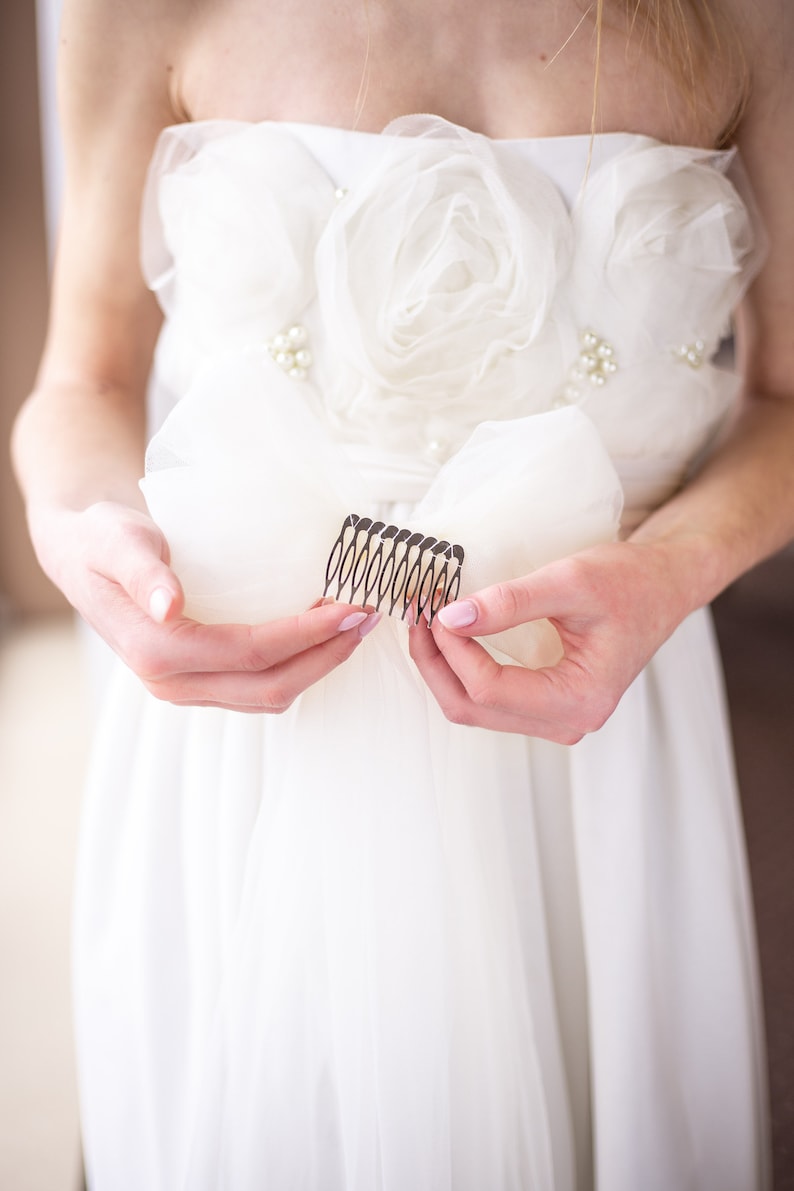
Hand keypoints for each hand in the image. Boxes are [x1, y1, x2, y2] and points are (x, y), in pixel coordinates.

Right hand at [30, 500, 378, 711]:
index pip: (251, 653)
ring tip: (354, 624)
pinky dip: (298, 664)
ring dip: (318, 664)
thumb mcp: (117, 540)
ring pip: (267, 694)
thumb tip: (169, 606)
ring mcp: (185, 688)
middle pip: (269, 687)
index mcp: (156, 653)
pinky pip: (257, 685)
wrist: (80, 549)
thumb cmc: (101, 537)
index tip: (351, 606)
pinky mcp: (198, 680)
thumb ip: (143, 571)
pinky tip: (321, 633)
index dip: (307, 634)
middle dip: (327, 656)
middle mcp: (171, 683)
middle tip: (368, 617)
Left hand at [408, 540, 689, 742]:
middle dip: (436, 663)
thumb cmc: (630, 581)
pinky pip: (489, 700)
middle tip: (418, 614)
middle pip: (473, 708)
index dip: (452, 650)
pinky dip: (463, 670)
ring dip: (444, 668)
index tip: (434, 607)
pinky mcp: (547, 704)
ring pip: (476, 709)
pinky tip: (451, 637)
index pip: (490, 689)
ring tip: (428, 622)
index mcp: (580, 699)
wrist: (664, 585)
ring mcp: (557, 718)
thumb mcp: (570, 580)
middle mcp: (568, 721)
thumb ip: (511, 601)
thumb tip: (453, 617)